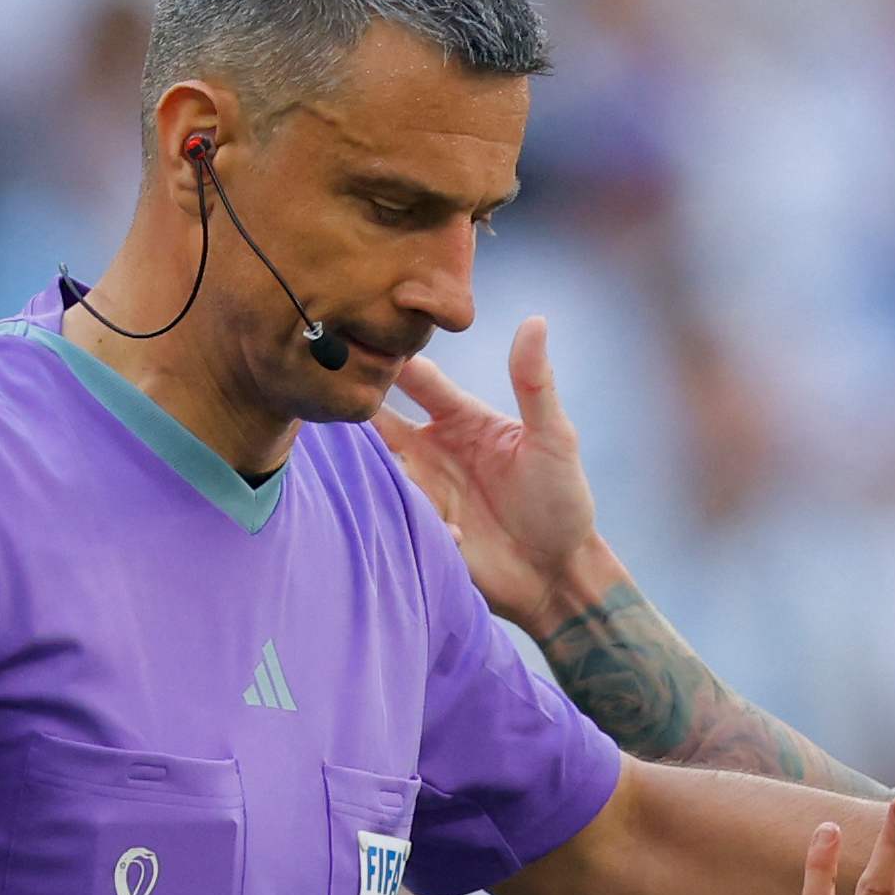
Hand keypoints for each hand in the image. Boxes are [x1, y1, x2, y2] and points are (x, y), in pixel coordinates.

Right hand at [373, 319, 611, 636]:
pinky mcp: (417, 527)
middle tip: (333, 395)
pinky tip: (449, 528)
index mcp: (460, 418)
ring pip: (376, 465)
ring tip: (391, 468)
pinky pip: (390, 513)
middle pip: (379, 420)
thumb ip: (535, 383)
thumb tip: (535, 321)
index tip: (366, 338)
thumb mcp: (554, 438)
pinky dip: (404, 513)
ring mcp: (421, 489)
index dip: (393, 358)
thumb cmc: (562, 500)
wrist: (556, 573)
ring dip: (373, 465)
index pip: (416, 379)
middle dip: (357, 407)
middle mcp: (431, 448)